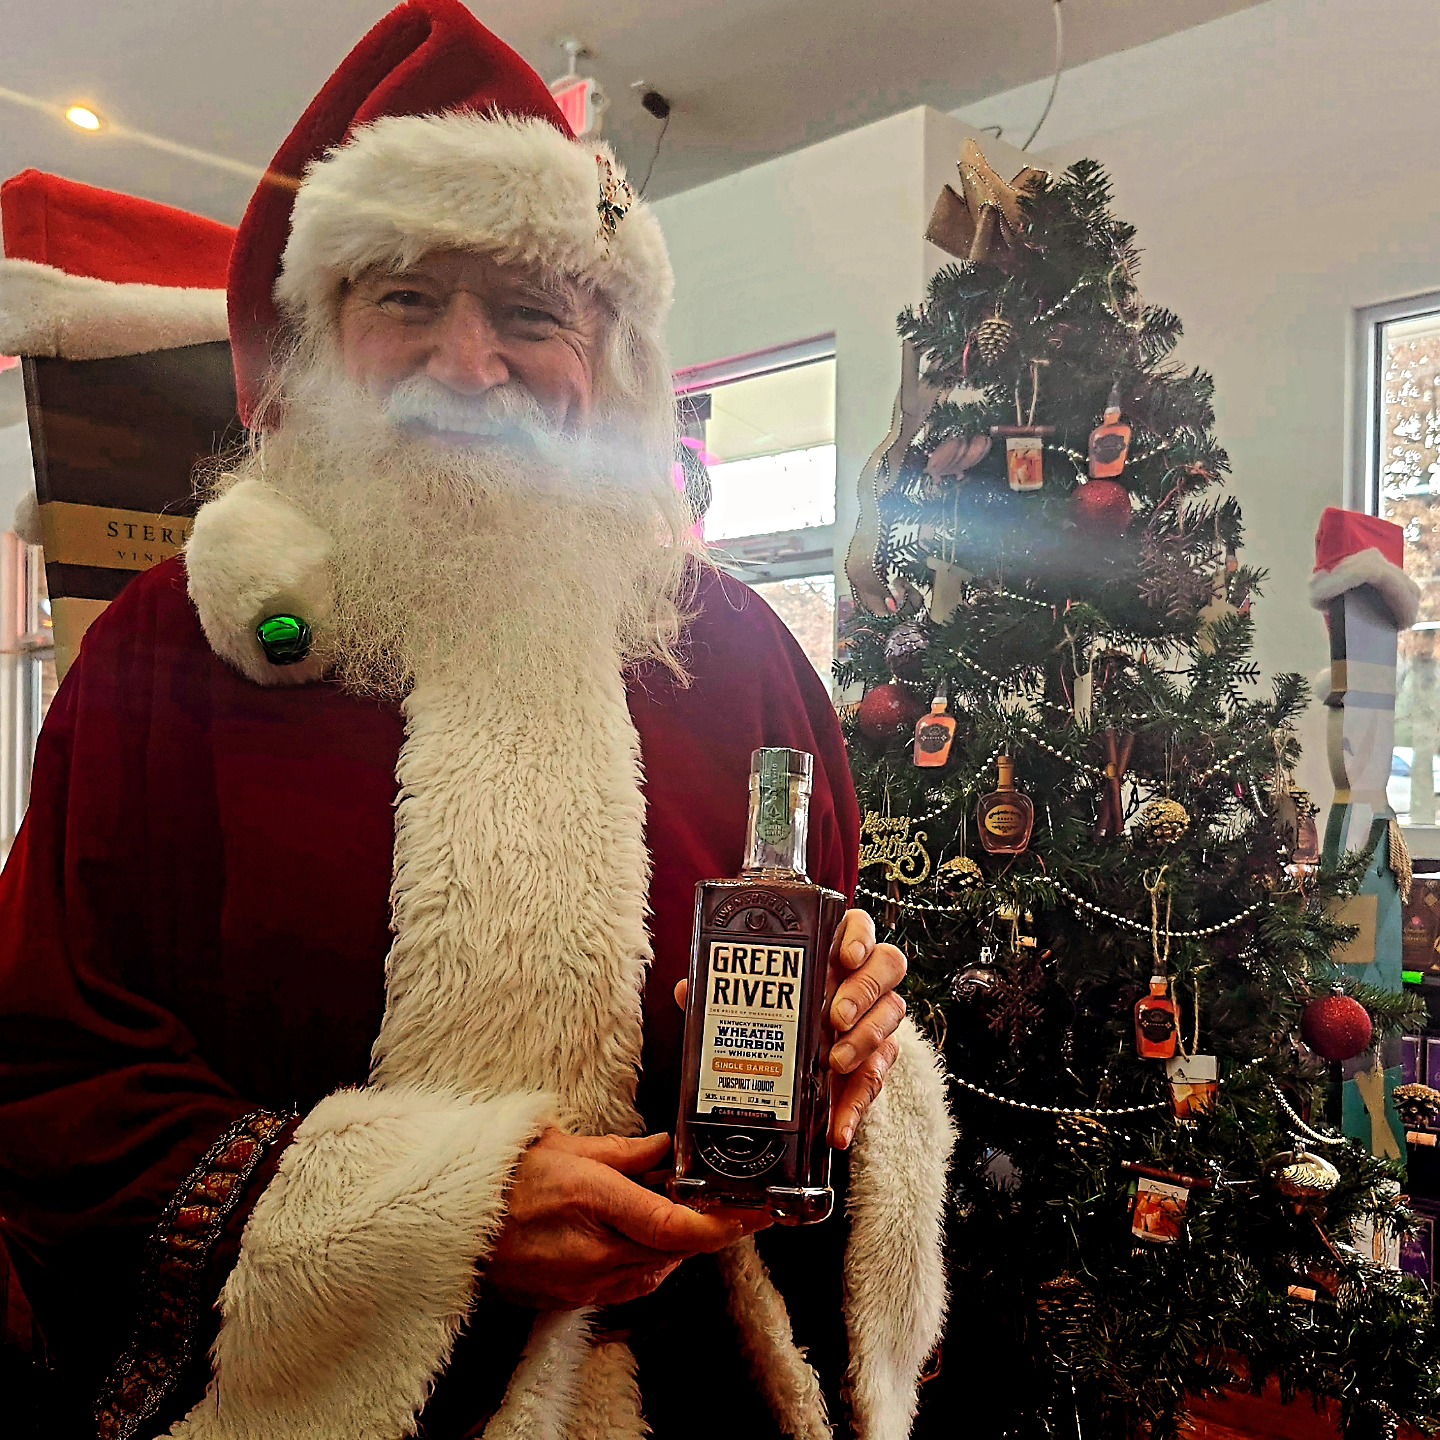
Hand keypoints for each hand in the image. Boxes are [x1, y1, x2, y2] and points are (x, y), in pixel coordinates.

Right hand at [487, 1130, 768, 1308]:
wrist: (445, 1216)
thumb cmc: (500, 1173)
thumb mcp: (565, 1144)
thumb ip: (622, 1151)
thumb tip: (661, 1149)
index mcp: (593, 1200)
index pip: (675, 1226)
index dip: (723, 1225)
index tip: (756, 1213)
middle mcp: (591, 1249)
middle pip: (673, 1251)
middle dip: (702, 1228)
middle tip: (718, 1199)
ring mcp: (579, 1281)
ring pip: (654, 1271)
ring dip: (673, 1246)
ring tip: (672, 1211)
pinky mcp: (567, 1299)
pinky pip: (627, 1288)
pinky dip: (646, 1264)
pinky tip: (641, 1238)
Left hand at [672, 908, 906, 1152]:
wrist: (797, 1062)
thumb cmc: (776, 1012)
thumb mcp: (750, 1001)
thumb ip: (725, 992)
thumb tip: (686, 990)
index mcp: (832, 950)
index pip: (860, 927)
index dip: (859, 937)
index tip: (844, 957)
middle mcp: (862, 978)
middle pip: (887, 966)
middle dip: (864, 990)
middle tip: (835, 1016)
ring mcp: (875, 1018)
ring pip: (892, 1014)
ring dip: (866, 1039)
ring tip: (835, 1062)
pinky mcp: (876, 1062)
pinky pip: (878, 1078)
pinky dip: (857, 1106)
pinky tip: (838, 1128)